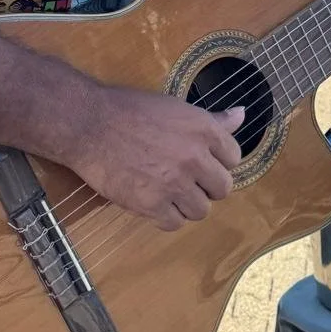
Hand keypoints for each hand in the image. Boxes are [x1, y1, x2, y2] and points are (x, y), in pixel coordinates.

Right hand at [65, 84, 243, 231]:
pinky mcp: (151, 204)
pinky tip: (154, 201)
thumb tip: (241, 115)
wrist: (89, 124)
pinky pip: (174, 223)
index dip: (217, 161)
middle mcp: (194, 157)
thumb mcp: (176, 108)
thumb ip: (211, 120)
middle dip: (207, 186)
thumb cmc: (130, 110)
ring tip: (168, 191)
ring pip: (201, 210)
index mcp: (203, 130)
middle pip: (222, 188)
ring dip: (187, 204)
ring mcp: (174, 183)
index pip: (234, 158)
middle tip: (186, 180)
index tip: (202, 161)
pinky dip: (166, 216)